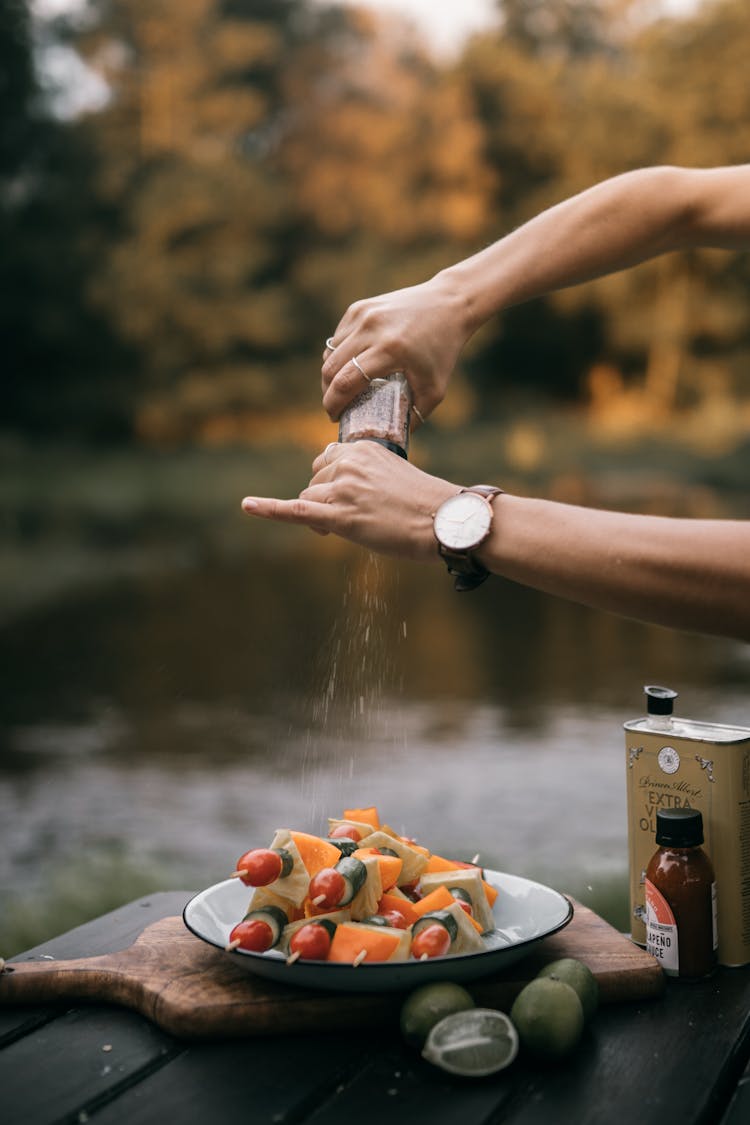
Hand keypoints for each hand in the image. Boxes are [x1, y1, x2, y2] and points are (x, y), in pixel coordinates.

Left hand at [241, 440, 457, 561]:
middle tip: (354, 517)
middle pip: (315, 481)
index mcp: (362, 449)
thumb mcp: (393, 475)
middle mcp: (348, 463)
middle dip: (325, 500)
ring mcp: (342, 490)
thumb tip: (340, 489)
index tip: (348, 496)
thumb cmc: (426, 504)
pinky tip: (248, 506)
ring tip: (351, 527)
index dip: (332, 482)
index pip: (328, 460)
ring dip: (321, 516)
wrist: (445, 521)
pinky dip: (269, 509)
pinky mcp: (341, 517)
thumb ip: (364, 474)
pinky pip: (296, 511)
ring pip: (310, 500)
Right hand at [320, 273, 471, 423]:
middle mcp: (372, 328)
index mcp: (390, 350)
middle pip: (331, 368)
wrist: (448, 304)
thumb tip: (391, 440)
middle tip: (335, 407)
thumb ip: (413, 416)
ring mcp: (363, 315)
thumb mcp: (435, 389)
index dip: (334, 404)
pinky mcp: (359, 307)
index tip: (335, 417)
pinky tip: (350, 365)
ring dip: (331, 374)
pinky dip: (338, 355)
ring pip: (330, 353)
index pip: (346, 381)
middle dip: (327, 392)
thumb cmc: (443, 350)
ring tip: (342, 389)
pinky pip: (337, 338)